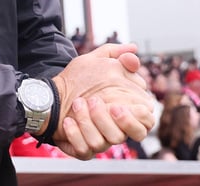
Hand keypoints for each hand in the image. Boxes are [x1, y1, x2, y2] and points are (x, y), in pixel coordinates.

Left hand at [49, 43, 155, 159]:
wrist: (53, 93)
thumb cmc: (80, 79)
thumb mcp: (96, 60)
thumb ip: (115, 54)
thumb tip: (133, 50)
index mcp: (126, 110)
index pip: (146, 122)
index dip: (136, 118)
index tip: (118, 105)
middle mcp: (116, 128)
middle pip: (127, 137)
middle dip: (111, 121)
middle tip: (95, 102)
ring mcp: (100, 140)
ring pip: (102, 143)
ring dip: (87, 122)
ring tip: (77, 103)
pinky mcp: (83, 149)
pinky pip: (84, 150)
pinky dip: (75, 134)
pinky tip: (68, 120)